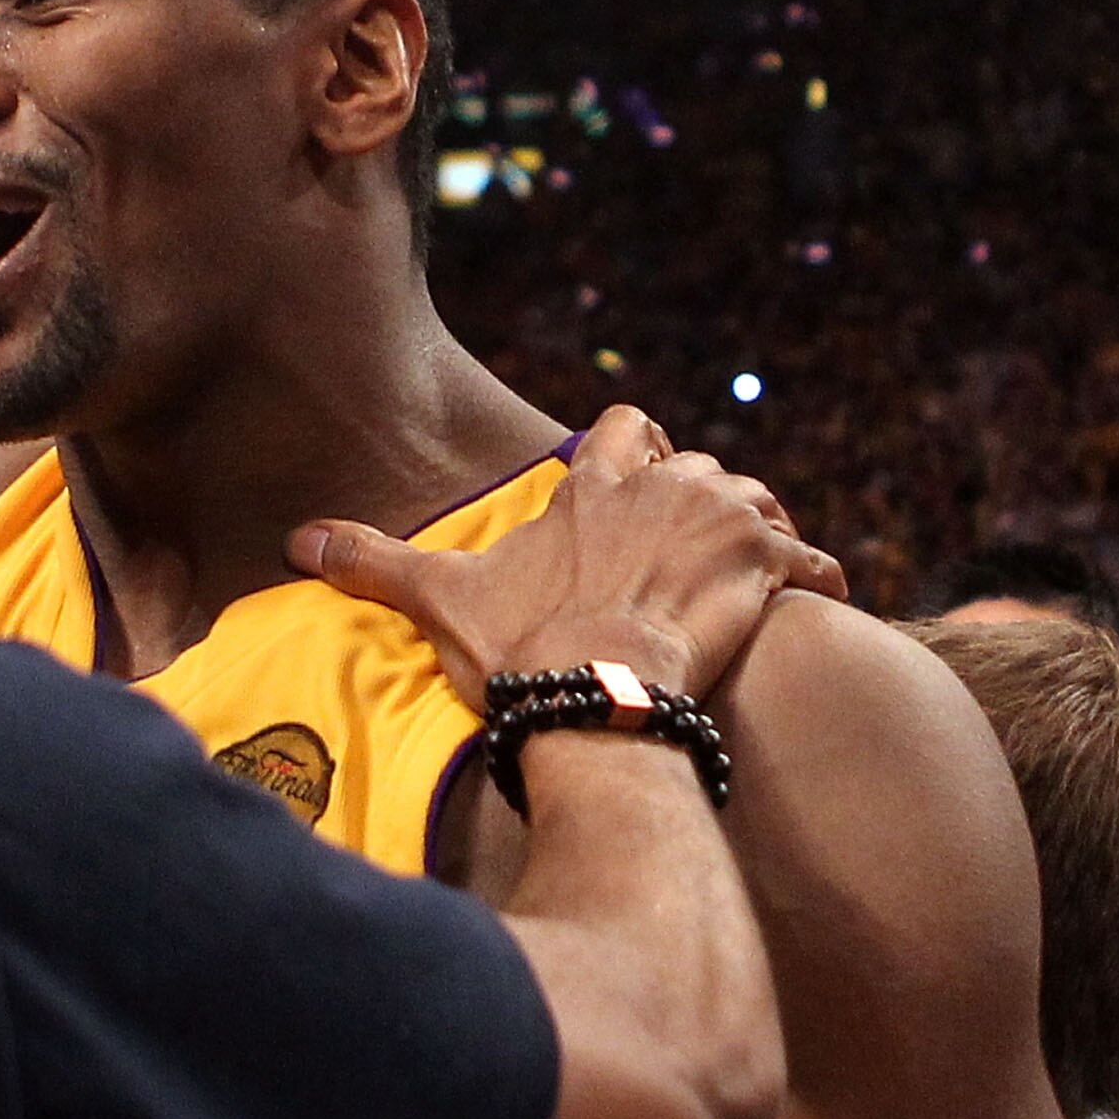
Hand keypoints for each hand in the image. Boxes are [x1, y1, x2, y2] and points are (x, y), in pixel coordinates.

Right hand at [287, 406, 845, 705]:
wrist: (596, 690)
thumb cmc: (520, 646)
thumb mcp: (439, 598)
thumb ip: (372, 561)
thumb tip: (295, 541)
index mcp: (595, 488)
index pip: (628, 429)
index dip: (641, 445)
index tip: (645, 474)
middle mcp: (663, 489)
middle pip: (702, 465)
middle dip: (707, 497)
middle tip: (702, 544)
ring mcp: (720, 523)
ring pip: (760, 501)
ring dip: (762, 532)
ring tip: (757, 575)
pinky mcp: (766, 568)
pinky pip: (814, 560)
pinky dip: (821, 577)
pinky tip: (823, 601)